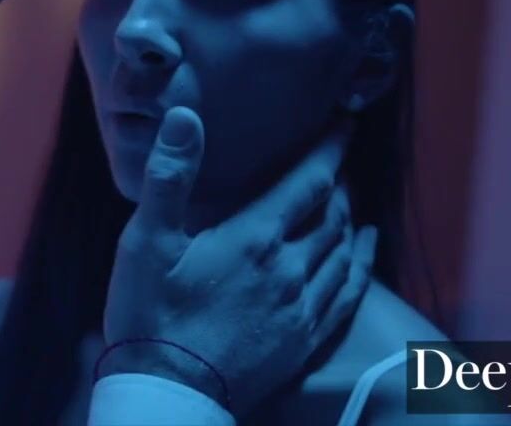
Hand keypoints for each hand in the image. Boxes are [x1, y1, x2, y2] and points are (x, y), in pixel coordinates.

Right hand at [100, 106, 376, 415]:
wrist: (168, 394)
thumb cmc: (149, 316)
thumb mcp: (146, 242)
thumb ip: (170, 177)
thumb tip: (185, 116)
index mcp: (254, 238)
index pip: (308, 181)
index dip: (330, 147)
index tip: (345, 121)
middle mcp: (290, 269)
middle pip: (332, 213)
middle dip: (339, 179)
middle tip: (338, 156)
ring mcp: (302, 308)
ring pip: (344, 250)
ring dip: (349, 216)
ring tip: (348, 195)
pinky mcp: (305, 341)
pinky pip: (348, 293)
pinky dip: (361, 263)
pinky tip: (364, 249)